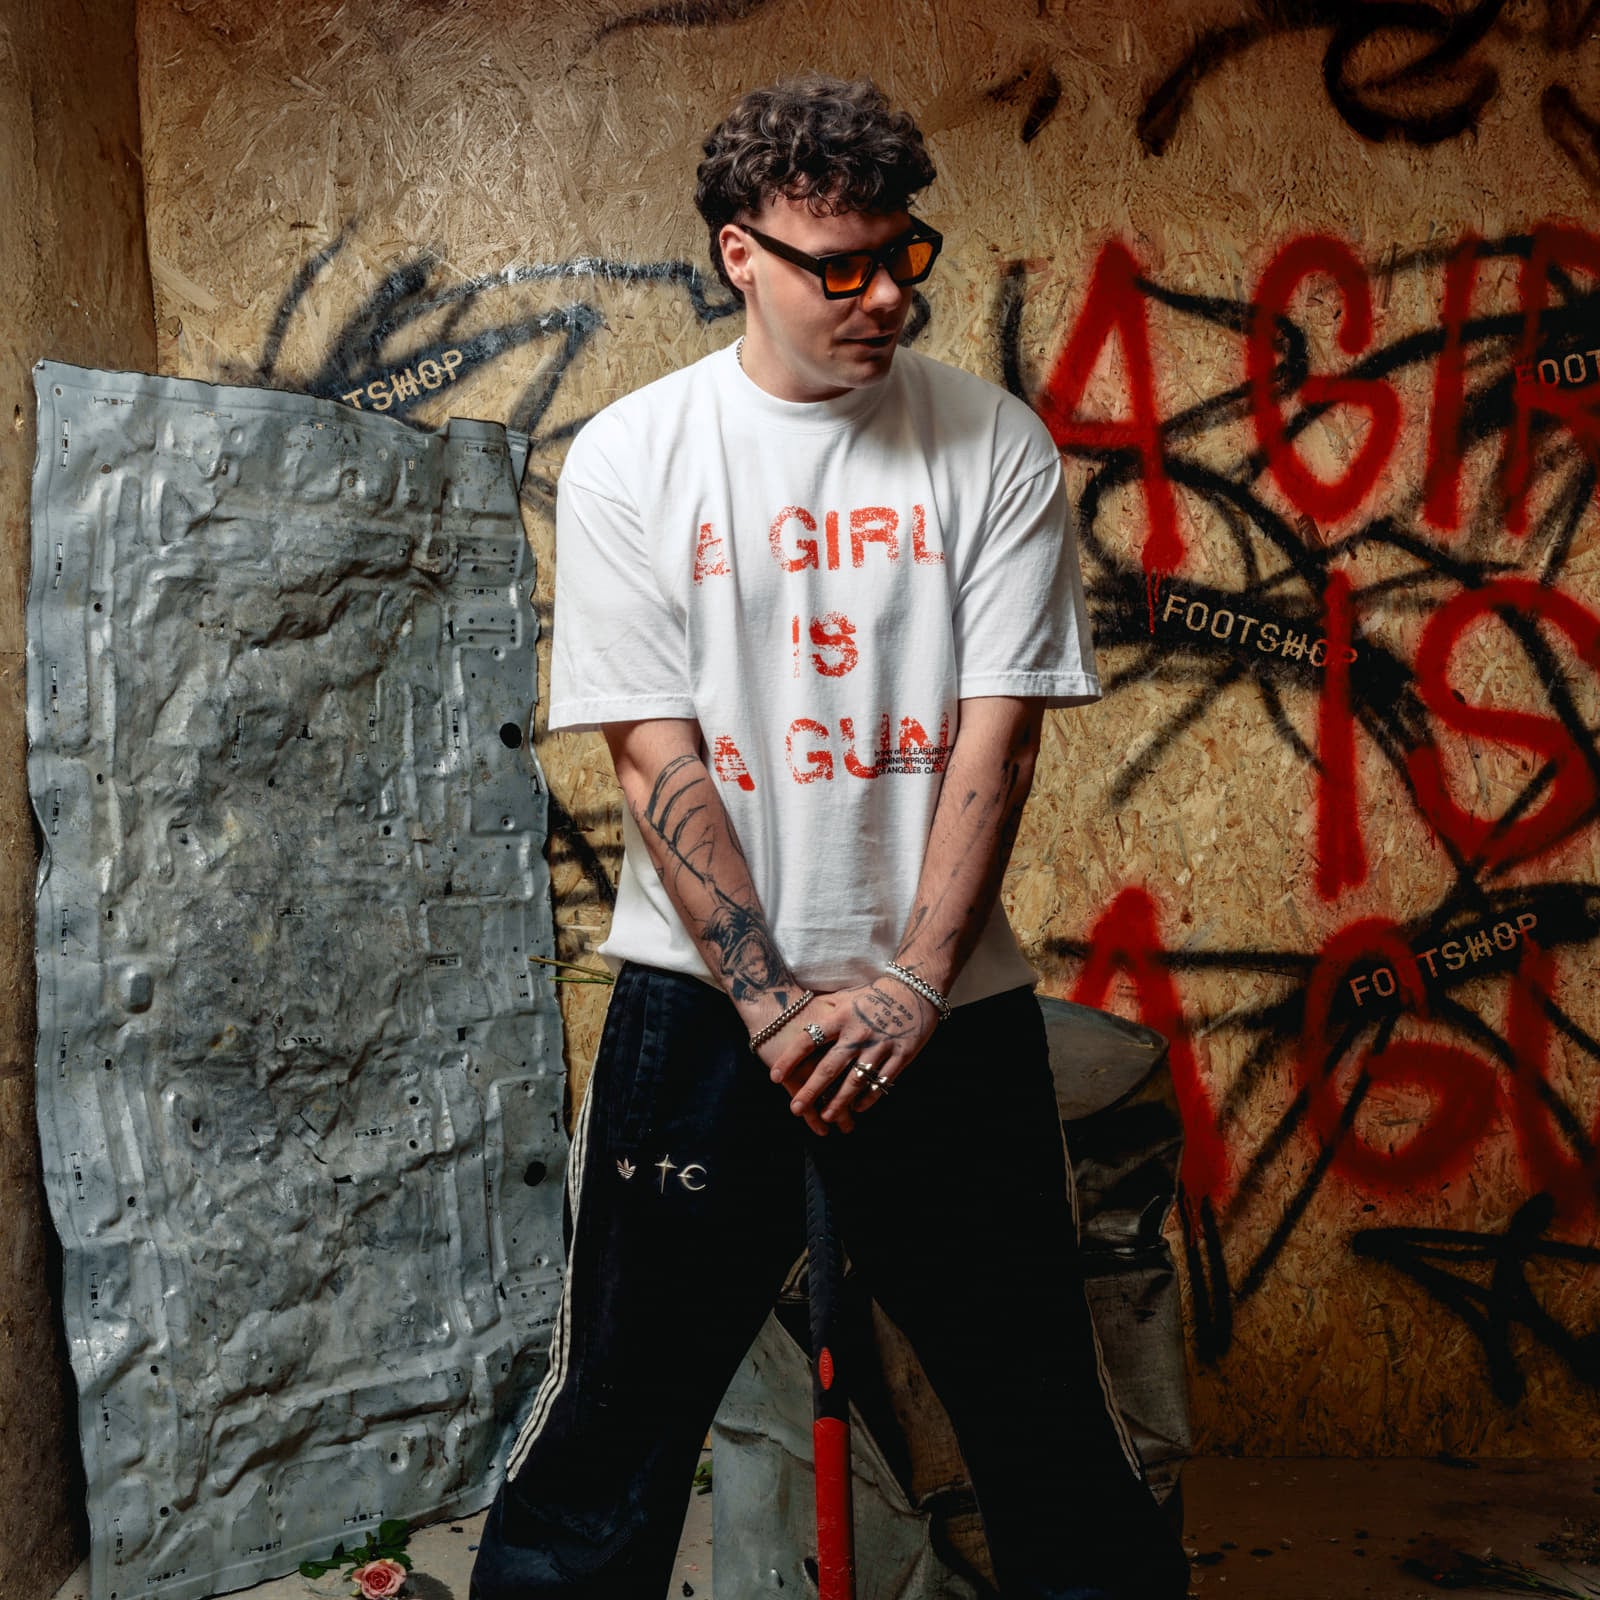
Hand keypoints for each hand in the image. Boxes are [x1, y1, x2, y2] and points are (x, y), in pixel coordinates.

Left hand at [761, 975, 939, 1130]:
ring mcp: (880, 1046)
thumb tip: (798, 1016)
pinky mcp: (901, 1055)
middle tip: (795, 1108)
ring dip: (839, 1102)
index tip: (775, 1077)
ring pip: (855, 1081)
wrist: (915, 987)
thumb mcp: (846, 996)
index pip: (809, 1040)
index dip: (790, 1059)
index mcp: (841, 1017)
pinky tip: (858, 1108)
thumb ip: (825, 1010)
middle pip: (829, 1067)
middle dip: (811, 1091)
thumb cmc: (875, 993)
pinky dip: (869, 1098)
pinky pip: (882, 1082)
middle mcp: (858, 1033)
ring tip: (826, 1116)